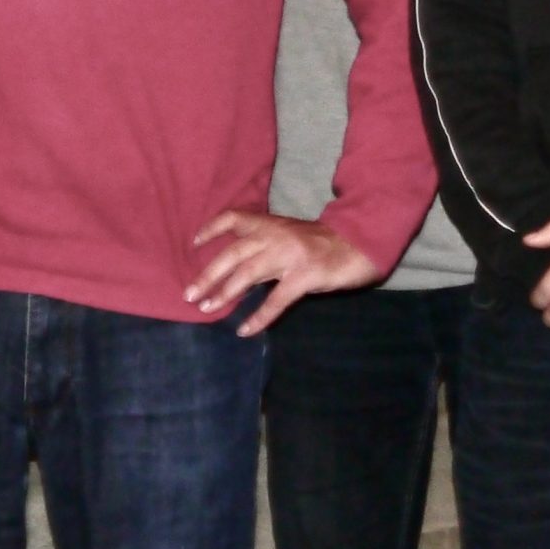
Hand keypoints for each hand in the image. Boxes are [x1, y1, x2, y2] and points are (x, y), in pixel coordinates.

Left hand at [186, 211, 378, 336]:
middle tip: (189, 294)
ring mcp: (291, 256)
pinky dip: (259, 317)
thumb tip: (236, 266)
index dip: (212, 228)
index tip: (194, 243)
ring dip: (225, 293)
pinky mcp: (305, 276)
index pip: (235, 218)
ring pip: (248, 273)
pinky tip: (245, 330)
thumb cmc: (324, 243)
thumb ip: (266, 244)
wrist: (359, 244)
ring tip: (208, 308)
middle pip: (233, 253)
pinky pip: (276, 299)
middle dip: (208, 274)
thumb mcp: (291, 235)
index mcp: (272, 224)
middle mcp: (277, 236)